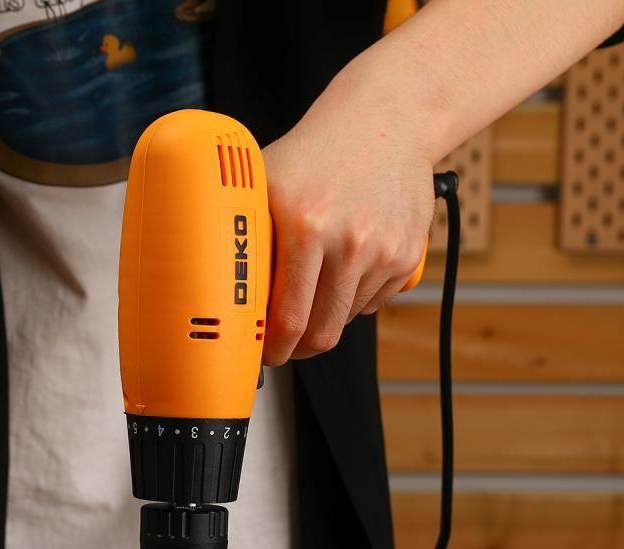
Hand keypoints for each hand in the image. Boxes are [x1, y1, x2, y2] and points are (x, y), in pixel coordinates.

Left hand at [260, 66, 434, 365]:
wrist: (387, 120)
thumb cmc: (316, 153)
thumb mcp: (267, 181)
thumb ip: (245, 232)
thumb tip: (216, 288)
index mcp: (305, 225)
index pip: (287, 318)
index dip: (272, 348)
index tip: (262, 353)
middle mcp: (348, 242)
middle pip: (320, 334)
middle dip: (297, 350)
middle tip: (282, 347)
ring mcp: (382, 252)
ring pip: (344, 320)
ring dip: (323, 319)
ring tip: (310, 293)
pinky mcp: (407, 257)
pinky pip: (371, 303)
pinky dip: (353, 299)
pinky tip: (344, 268)